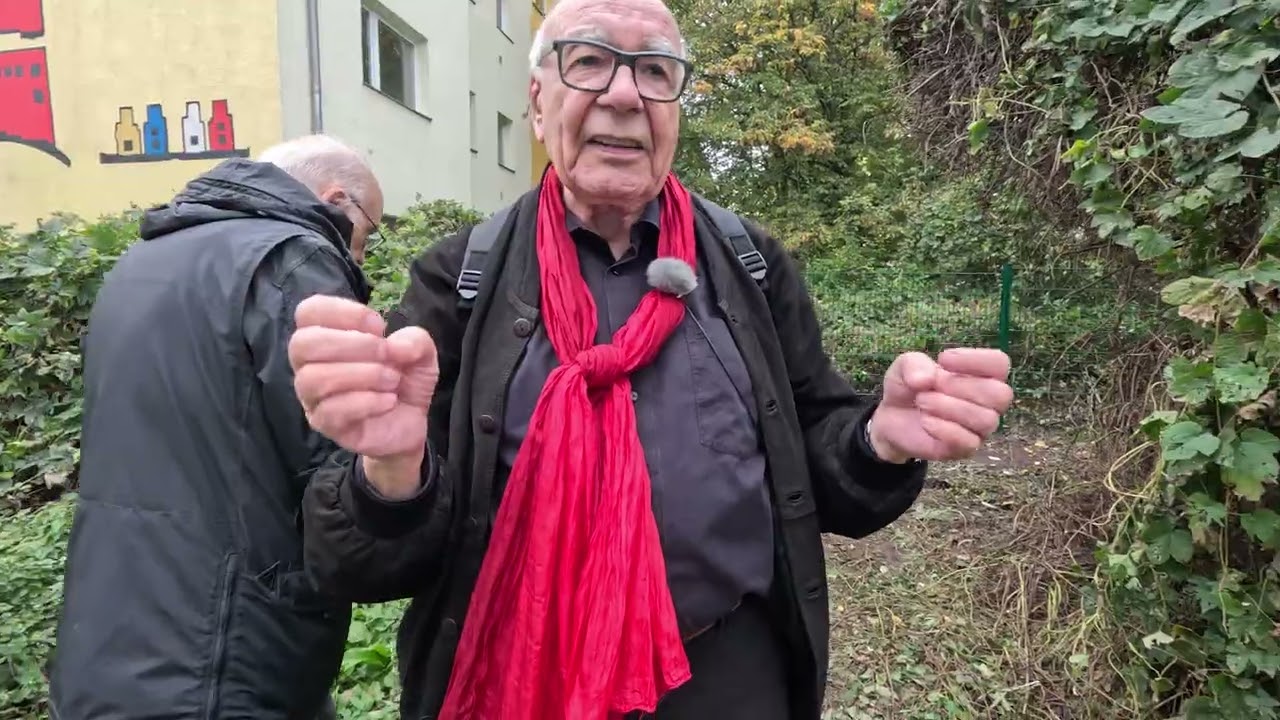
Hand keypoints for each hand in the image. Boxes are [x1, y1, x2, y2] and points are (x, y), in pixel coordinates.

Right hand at [289, 295, 438, 496]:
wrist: (411, 422)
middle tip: (386, 354)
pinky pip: (330, 410)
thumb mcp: (419, 352)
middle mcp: (309, 364)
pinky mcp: (324, 424)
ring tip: (392, 380)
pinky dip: (366, 402)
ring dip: (361, 375)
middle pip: (302, 344)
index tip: (378, 326)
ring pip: (313, 379)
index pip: (309, 311)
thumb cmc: (403, 378)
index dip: (342, 312)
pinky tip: (388, 401)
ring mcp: (312, 397)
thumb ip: (414, 340)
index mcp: (324, 336)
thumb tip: (396, 346)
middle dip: (352, 344)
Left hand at [868, 348, 1012, 462]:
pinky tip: (925, 421)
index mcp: (982, 375)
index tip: (944, 360)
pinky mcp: (965, 449)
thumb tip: (927, 379)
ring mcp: (979, 428)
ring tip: (922, 402)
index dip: (975, 360)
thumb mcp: (905, 366)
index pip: (999, 363)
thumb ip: (914, 364)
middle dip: (962, 386)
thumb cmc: (909, 387)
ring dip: (949, 407)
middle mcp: (988, 402)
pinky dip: (944, 429)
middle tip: (932, 385)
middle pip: (1000, 394)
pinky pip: (969, 441)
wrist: (890, 418)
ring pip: (986, 419)